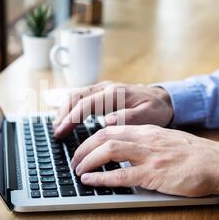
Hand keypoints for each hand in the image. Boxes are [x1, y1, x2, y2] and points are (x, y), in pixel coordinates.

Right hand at [53, 81, 173, 137]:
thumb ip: (128, 118)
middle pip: (75, 96)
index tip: (61, 131)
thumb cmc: (155, 109)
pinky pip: (81, 96)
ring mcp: (102, 88)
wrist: (163, 98)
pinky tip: (66, 118)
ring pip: (75, 94)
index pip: (85, 104)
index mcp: (115, 94)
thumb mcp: (148, 116)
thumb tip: (107, 121)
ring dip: (64, 109)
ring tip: (57, 126)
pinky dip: (70, 106)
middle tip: (55, 132)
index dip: (71, 118)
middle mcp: (106, 88)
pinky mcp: (102, 92)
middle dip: (63, 114)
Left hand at [71, 125, 218, 196]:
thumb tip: (125, 150)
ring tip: (78, 170)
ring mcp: (149, 156)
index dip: (91, 139)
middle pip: (104, 136)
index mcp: (147, 131)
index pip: (111, 129)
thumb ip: (146, 142)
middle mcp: (145, 139)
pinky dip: (102, 177)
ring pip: (109, 151)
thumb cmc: (195, 154)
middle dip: (83, 148)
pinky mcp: (155, 174)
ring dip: (88, 160)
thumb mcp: (166, 140)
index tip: (82, 148)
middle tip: (74, 160)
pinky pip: (122, 175)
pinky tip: (90, 181)